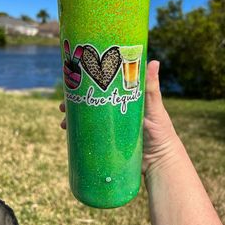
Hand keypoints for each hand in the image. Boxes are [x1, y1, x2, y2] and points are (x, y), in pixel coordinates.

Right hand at [59, 60, 179, 178]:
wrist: (161, 163)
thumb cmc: (161, 132)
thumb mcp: (155, 108)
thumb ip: (152, 87)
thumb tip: (154, 61)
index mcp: (124, 101)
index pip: (103, 89)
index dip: (88, 85)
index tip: (74, 80)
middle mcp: (115, 113)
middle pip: (91, 104)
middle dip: (75, 103)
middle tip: (63, 104)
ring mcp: (110, 129)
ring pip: (88, 121)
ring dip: (73, 119)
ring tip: (63, 122)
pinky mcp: (108, 143)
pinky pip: (90, 137)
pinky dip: (79, 135)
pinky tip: (69, 135)